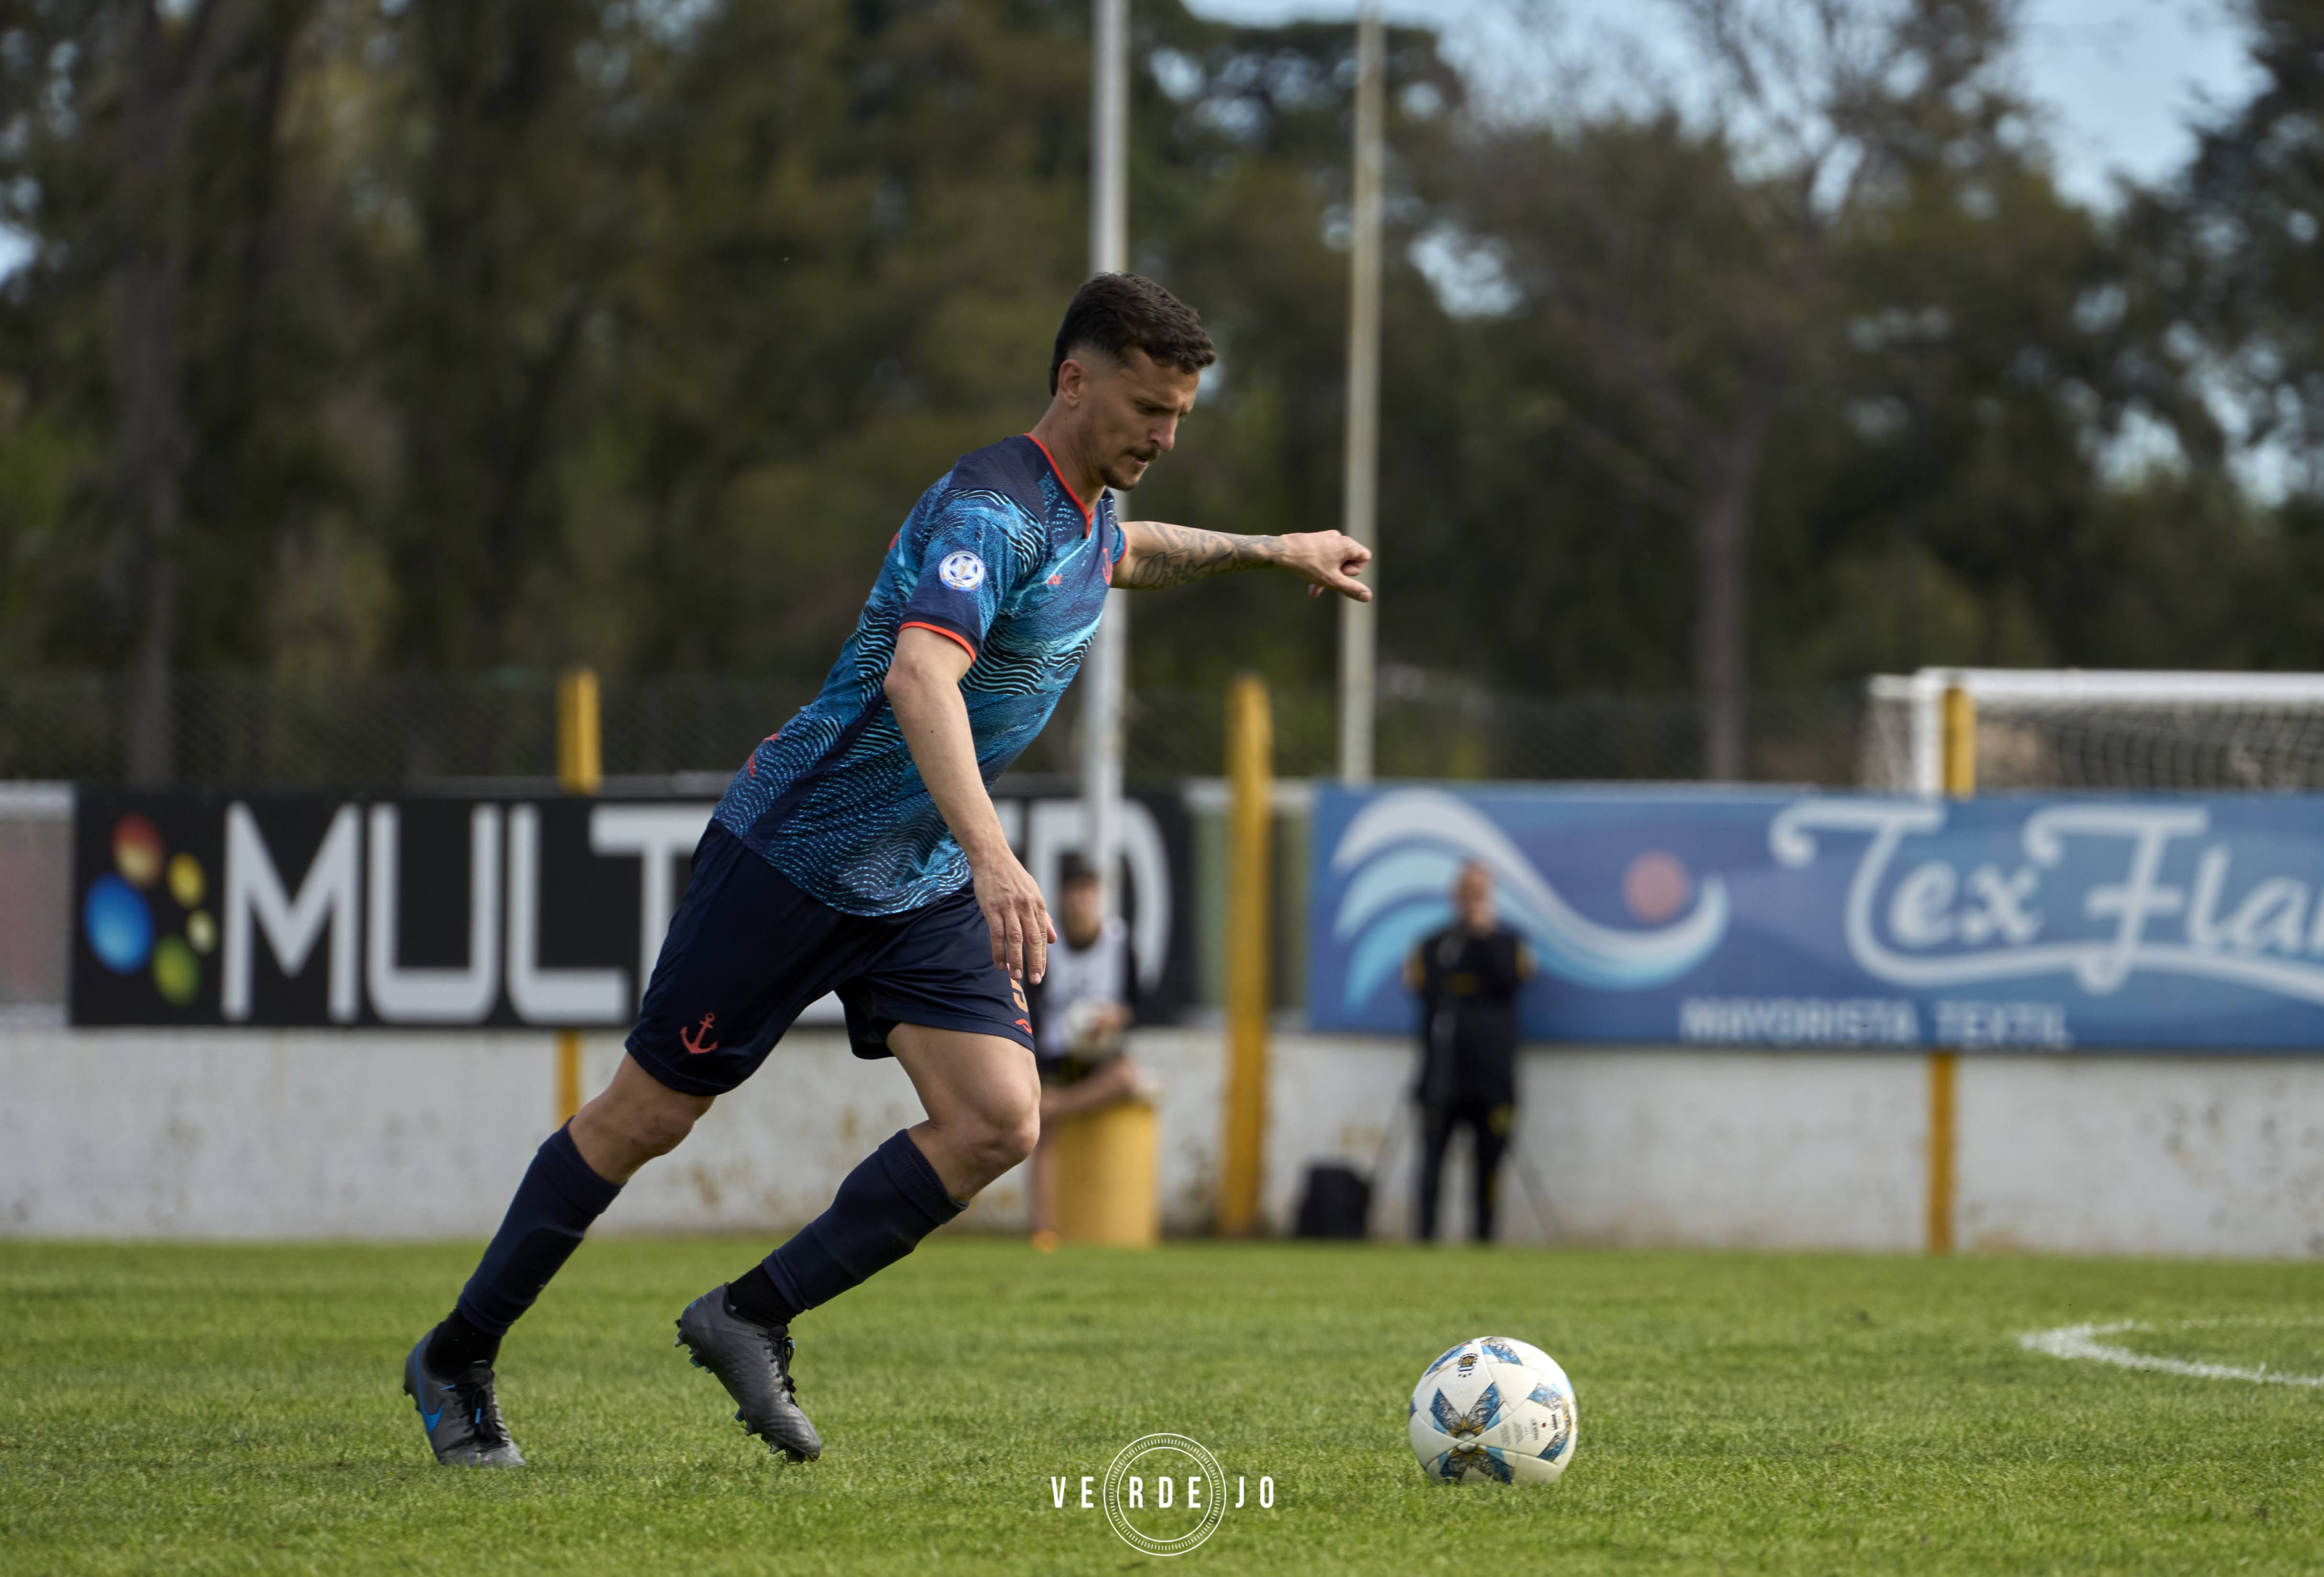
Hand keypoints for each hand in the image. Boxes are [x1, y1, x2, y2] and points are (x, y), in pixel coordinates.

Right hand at [971, 849, 1057, 982]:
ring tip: (1016, 976)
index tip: (1041, 973)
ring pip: (1015, 939)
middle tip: (1035, 980)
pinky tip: (999, 964)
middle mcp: (1026, 907)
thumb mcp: (1034, 894)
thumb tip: (1053, 940)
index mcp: (1038, 904)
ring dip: (1017, 959)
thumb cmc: (1013, 877)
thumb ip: (1044, 918)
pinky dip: (998, 950)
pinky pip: (996, 933)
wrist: (992, 857)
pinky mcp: (992, 908)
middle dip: (1035, 962)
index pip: (1042, 936)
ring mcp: (1009, 907)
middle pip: (1032, 939)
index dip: (1042, 956)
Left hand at [1277, 530, 1372, 600]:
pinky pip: (1325, 556)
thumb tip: (1368, 597)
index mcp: (1347, 544)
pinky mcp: (1316, 540)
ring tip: (1314, 588)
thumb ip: (1351, 588)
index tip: (1340, 574)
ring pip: (1335, 561)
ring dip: (1328, 575)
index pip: (1365, 557)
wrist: (1282, 552)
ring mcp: (1327, 538)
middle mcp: (1339, 538)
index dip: (1356, 570)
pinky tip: (1308, 576)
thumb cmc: (1308, 565)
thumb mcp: (1332, 581)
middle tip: (1326, 581)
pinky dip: (1320, 568)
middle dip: (1339, 576)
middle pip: (1349, 560)